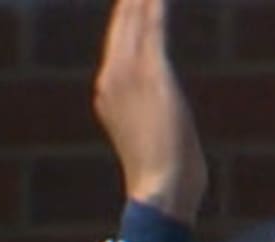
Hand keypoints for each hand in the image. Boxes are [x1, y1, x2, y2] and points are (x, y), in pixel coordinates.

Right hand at [93, 0, 204, 219]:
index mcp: (109, 92)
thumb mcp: (152, 140)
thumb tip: (164, 118)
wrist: (160, 191)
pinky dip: (156, 8)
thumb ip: (151, 117)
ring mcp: (129, 75)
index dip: (127, 14)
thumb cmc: (165, 178)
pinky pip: (154, 30)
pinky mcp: (153, 76)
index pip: (118, 42)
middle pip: (122, 24)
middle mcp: (112, 77)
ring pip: (135, 22)